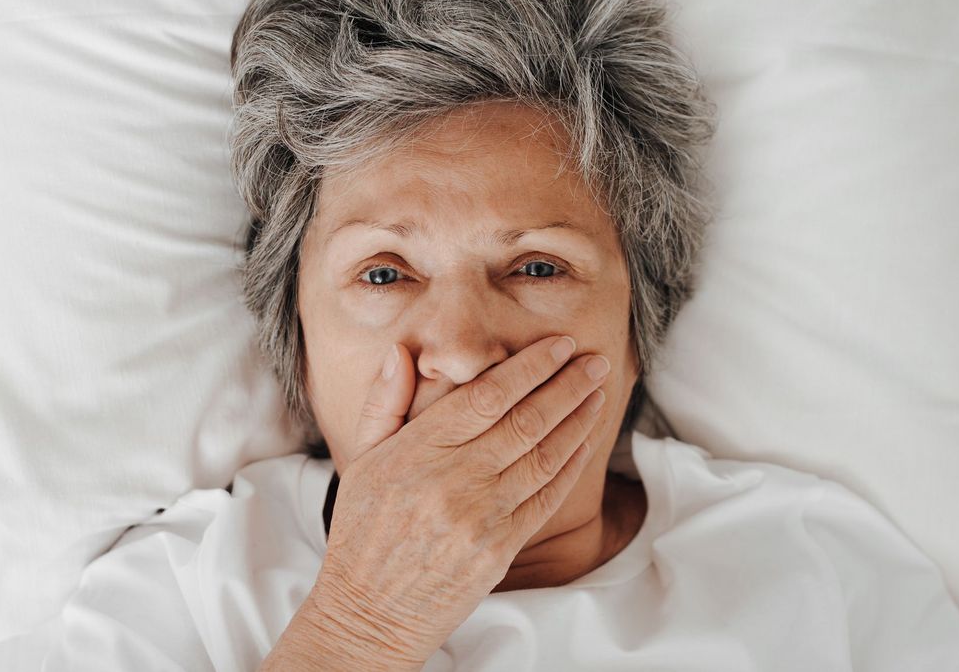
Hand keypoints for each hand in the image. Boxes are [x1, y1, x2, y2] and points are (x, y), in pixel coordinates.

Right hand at [314, 335, 609, 665]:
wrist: (369, 611)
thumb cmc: (364, 533)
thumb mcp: (360, 461)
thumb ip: (383, 403)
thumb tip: (401, 352)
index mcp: (416, 451)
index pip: (486, 396)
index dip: (530, 367)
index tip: (559, 345)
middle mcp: (452, 479)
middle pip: (525, 420)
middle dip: (568, 385)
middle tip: (596, 361)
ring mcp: (480, 516)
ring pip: (543, 456)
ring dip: (578, 420)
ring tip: (598, 393)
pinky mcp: (500, 548)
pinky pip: (546, 498)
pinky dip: (570, 466)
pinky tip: (584, 442)